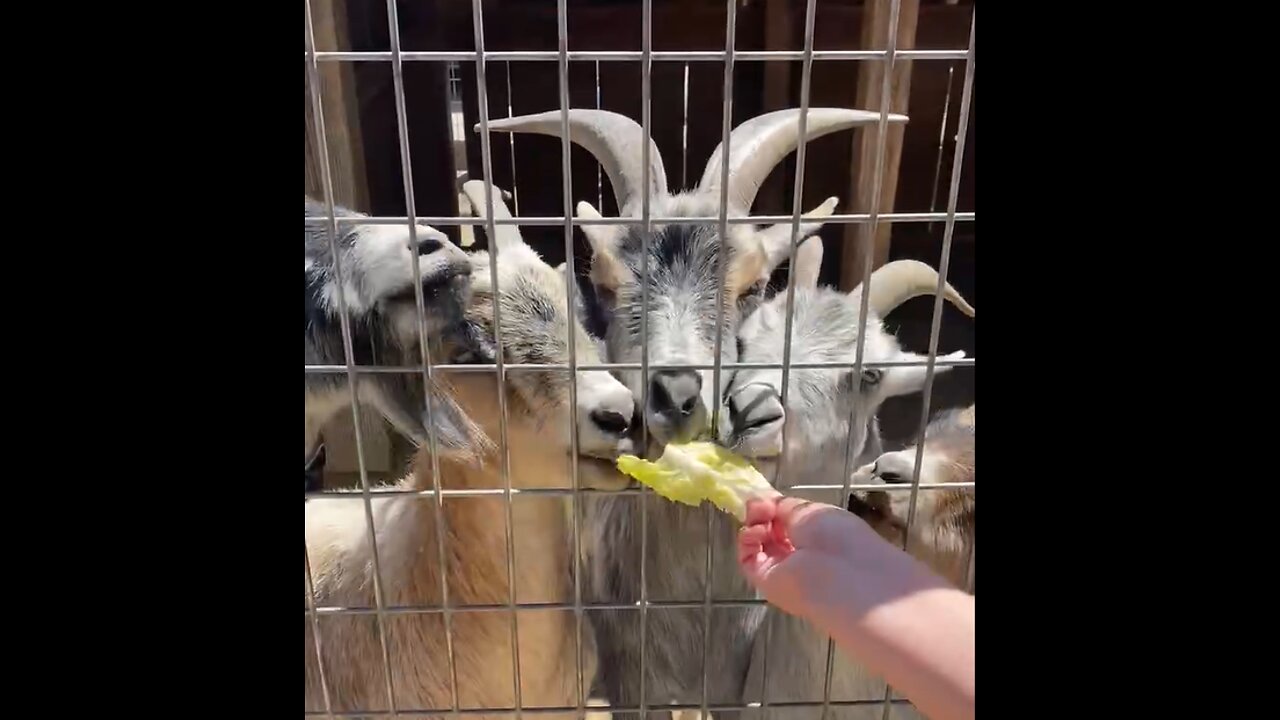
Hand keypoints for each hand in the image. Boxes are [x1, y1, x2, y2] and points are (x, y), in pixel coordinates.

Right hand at [737, 494, 872, 618]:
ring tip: (760, 516)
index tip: (767, 497)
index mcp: (817, 537)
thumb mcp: (810, 510)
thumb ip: (784, 506)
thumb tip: (763, 500)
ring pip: (758, 543)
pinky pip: (748, 559)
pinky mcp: (765, 582)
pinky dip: (748, 541)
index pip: (787, 522)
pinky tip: (757, 530)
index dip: (774, 507)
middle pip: (770, 531)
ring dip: (754, 523)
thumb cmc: (836, 537)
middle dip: (762, 513)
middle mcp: (799, 554)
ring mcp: (781, 569)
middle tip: (761, 505)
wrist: (841, 575)